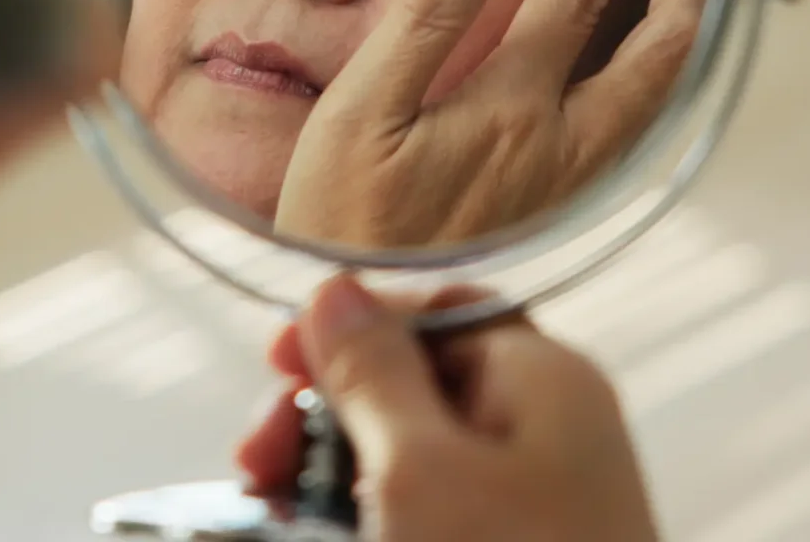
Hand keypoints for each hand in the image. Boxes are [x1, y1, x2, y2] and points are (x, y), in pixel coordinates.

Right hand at [238, 276, 657, 540]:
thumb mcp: (418, 470)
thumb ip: (372, 374)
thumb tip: (336, 292)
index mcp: (544, 380)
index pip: (438, 310)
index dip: (353, 327)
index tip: (278, 363)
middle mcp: (548, 434)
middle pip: (416, 387)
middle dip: (326, 415)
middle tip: (261, 463)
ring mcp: (533, 506)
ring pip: (412, 460)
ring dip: (333, 477)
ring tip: (275, 511)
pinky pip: (426, 518)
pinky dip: (366, 523)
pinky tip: (322, 535)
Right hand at [272, 0, 708, 247]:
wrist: (366, 325)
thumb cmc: (344, 220)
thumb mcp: (360, 111)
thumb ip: (425, 20)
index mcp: (512, 107)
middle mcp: (560, 146)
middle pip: (660, 51)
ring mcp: (567, 184)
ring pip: (655, 99)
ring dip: (672, 34)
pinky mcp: (557, 213)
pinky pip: (628, 135)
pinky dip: (644, 85)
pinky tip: (619, 75)